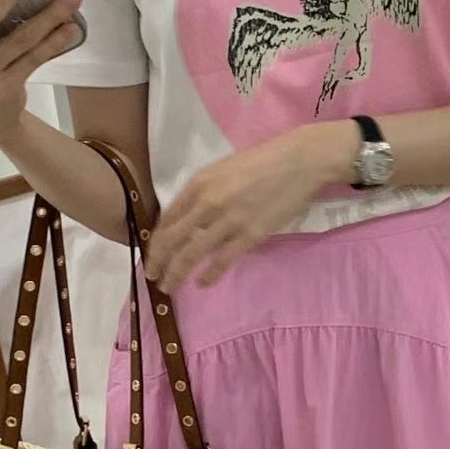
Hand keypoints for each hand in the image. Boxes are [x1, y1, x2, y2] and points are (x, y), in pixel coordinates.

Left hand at [145, 125, 355, 291]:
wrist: (298, 162)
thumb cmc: (262, 162)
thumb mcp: (222, 170)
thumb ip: (202, 192)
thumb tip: (187, 218)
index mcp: (199, 183)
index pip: (167, 218)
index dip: (155, 240)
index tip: (152, 254)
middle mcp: (208, 202)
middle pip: (172, 239)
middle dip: (157, 261)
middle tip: (151, 276)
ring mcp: (228, 220)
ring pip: (191, 254)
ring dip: (176, 274)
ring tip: (168, 286)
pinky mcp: (251, 234)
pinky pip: (222, 260)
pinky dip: (209, 276)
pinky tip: (201, 284)